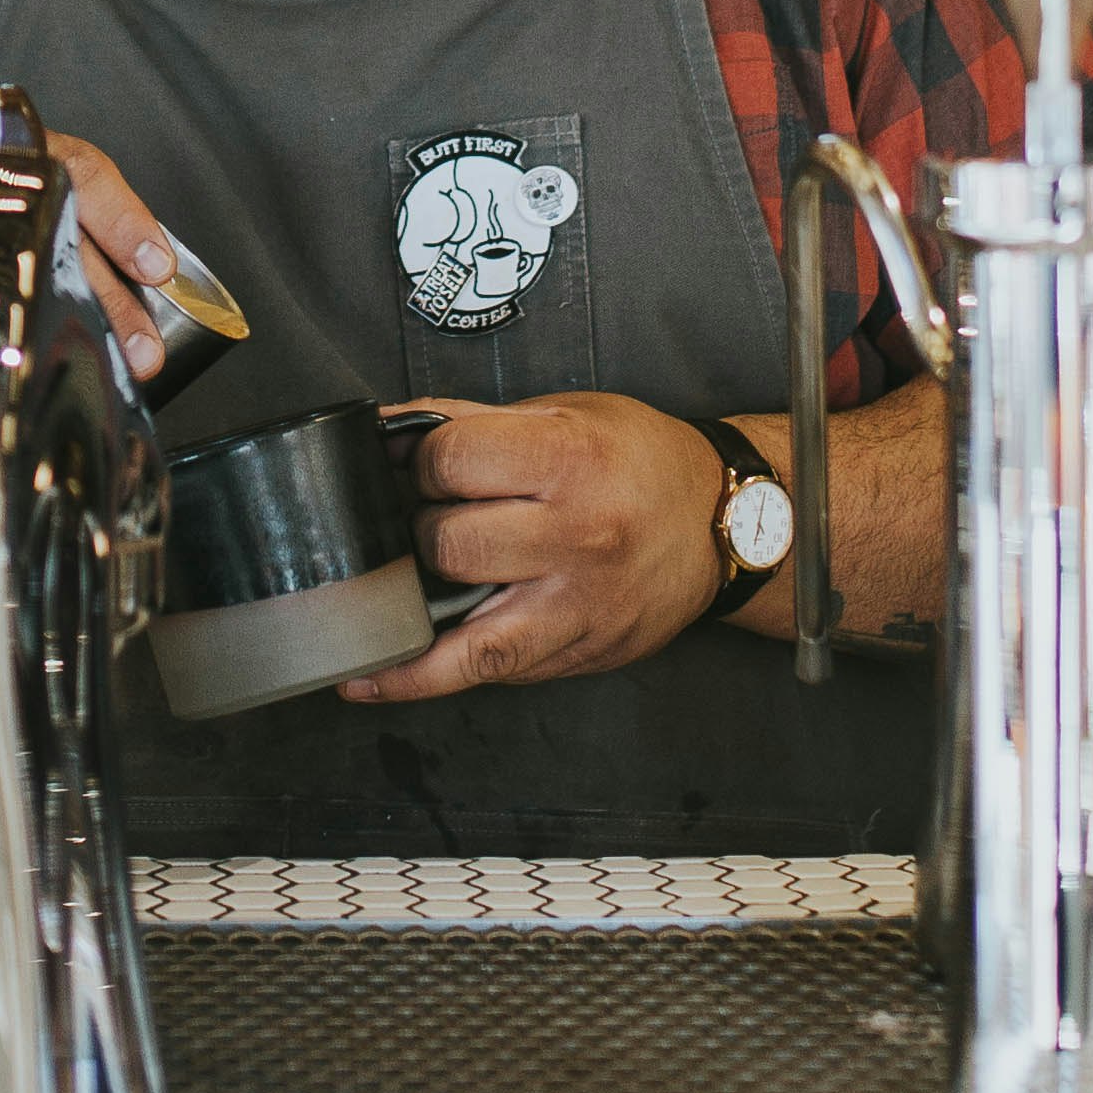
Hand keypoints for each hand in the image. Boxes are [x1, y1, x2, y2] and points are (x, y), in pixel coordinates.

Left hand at [341, 390, 727, 700]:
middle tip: (433, 514)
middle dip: (420, 525)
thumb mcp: (568, 414)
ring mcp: (576, 604)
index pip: (451, 461)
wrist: (724, 525)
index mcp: (573, 459)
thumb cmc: (644, 462)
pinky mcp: (575, 650)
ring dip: (407, 603)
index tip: (421, 462)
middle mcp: (577, 535)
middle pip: (447, 541)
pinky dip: (416, 678)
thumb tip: (389, 430)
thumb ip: (474, 422)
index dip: (418, 459)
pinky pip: (481, 672)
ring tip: (373, 595)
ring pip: (457, 622)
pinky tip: (368, 677)